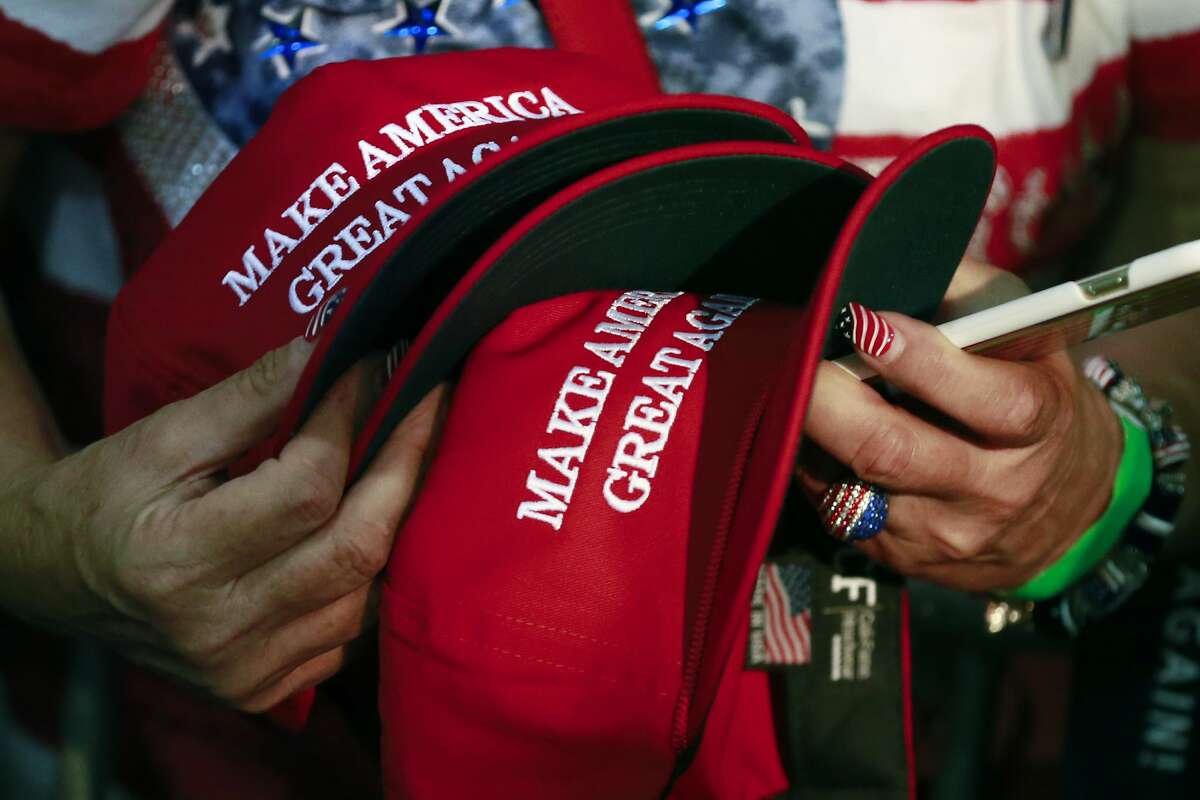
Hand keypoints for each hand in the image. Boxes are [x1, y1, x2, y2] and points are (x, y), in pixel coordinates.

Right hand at [4, 338, 444, 710]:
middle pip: (355, 547)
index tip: (376, 364)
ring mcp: (245, 671)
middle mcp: (217, 630)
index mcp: (177, 561)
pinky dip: (369, 574)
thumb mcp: (165, 435)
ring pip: (365, 592)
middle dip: (406, 463)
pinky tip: (372, 522)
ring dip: (396, 518)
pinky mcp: (263, 690)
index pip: (305, 488)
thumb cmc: (108, 495)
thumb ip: (251, 397)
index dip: (350, 420)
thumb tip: (332, 348)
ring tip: (409, 453)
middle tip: (430, 400)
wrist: (56, 578)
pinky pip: (348, 630)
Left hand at [800, 306, 1122, 592]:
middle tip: (796, 355)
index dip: (921, 360)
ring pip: (850, 485)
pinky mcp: (900, 558)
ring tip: (793, 388)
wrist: (1065, 507)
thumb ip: (970, 295)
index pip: (989, 400)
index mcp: (1037, 425)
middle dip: (829, 401)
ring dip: (808, 434)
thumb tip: (890, 259)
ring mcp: (943, 533)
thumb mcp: (1028, 336)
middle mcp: (993, 488)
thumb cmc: (1032, 392)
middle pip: (892, 451)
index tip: (865, 321)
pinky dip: (813, 466)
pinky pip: (834, 509)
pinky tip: (811, 435)